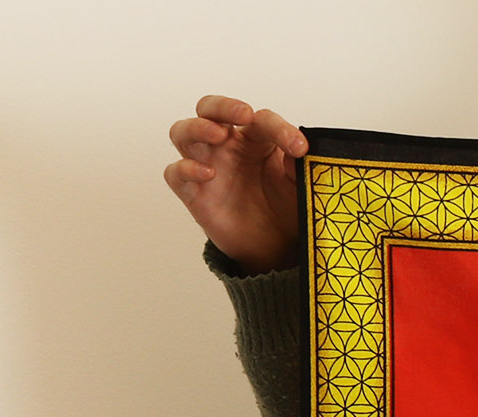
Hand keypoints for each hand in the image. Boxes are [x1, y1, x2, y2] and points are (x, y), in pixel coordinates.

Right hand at [164, 96, 307, 274]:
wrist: (275, 248)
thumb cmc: (284, 208)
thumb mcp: (299, 187)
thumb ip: (298, 166)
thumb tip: (301, 149)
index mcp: (255, 138)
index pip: (261, 121)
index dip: (280, 130)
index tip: (300, 149)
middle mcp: (225, 145)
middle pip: (209, 109)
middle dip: (224, 106)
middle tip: (244, 114)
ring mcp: (206, 165)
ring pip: (183, 132)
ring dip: (197, 128)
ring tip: (219, 136)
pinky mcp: (194, 193)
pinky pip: (176, 173)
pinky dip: (185, 168)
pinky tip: (206, 173)